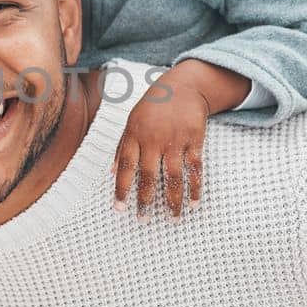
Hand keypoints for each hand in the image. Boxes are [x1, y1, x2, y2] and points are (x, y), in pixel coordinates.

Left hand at [111, 62, 212, 218]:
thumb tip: (111, 173)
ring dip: (173, 200)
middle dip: (145, 200)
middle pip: (148, 176)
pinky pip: (195, 169)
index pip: (125, 167)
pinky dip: (195, 188)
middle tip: (143, 220)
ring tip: (173, 218)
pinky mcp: (194, 140)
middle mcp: (154, 140)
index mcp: (135, 135)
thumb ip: (121, 146)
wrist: (183, 86)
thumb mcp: (132, 122)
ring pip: (173, 176)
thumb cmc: (153, 107)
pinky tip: (194, 203)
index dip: (121, 189)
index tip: (119, 209)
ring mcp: (176, 140)